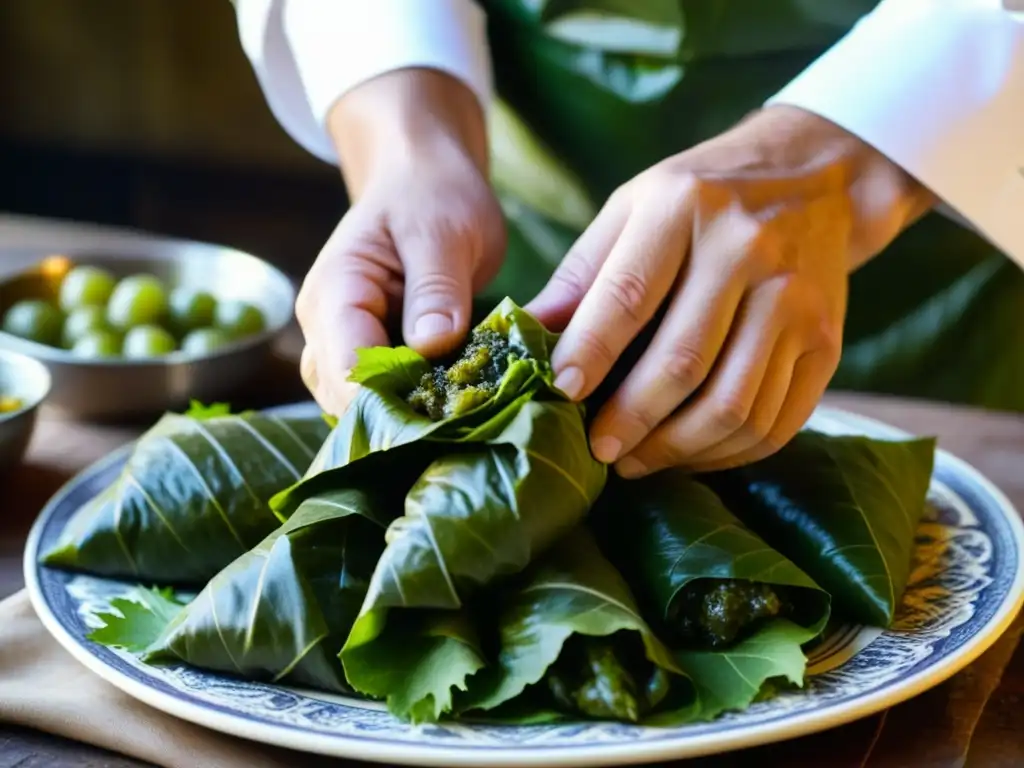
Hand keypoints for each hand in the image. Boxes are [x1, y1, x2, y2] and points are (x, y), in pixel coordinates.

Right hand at [296, 69, 504, 415]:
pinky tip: (452, 408)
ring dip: (406, 417)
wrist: (423, 180)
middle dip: (399, 418)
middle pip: (345, 398)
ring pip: (359, 407)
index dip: (391, 401)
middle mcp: (325, 326)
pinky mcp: (368, 354)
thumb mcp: (444, 233)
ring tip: (460, 419)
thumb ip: (436, 289)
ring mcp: (341, 343)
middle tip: (462, 425)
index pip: (347, 367)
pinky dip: (413, 406)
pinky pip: (381, 396)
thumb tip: (432, 346)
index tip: (445, 417)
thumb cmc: (432, 195)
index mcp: (336, 292)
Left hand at [527, 106, 933, 475]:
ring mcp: (795, 301)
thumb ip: (583, 272)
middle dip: (631, 420)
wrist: (818, 177)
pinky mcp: (826, 342)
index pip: (628, 296)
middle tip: (597, 450)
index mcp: (684, 207)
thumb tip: (527, 333)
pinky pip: (774, 423)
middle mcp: (747, 251)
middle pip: (683, 362)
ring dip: (676, 450)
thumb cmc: (703, 197)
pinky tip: (689, 453)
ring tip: (635, 461)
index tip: (561, 393)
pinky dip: (725, 454)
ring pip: (732, 406)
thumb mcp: (634, 206)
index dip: (592, 353)